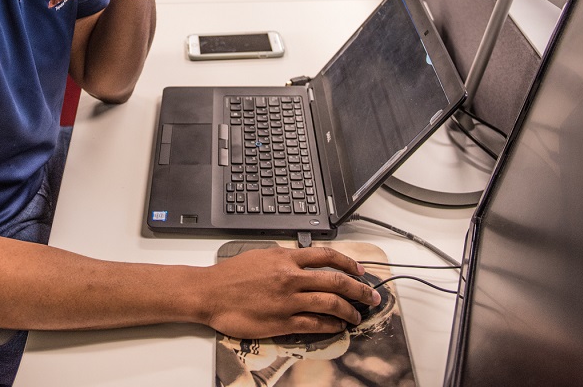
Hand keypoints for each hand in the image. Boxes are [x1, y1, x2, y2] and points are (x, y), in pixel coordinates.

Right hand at [201, 246, 379, 339]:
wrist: (210, 293)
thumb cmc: (231, 275)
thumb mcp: (261, 256)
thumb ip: (285, 258)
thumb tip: (302, 260)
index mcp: (286, 258)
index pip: (326, 256)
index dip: (348, 263)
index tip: (360, 270)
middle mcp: (290, 277)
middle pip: (336, 281)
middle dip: (359, 289)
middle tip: (372, 296)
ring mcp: (288, 300)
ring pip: (330, 303)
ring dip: (349, 310)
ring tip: (357, 315)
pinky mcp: (282, 321)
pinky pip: (315, 323)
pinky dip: (331, 325)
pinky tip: (338, 327)